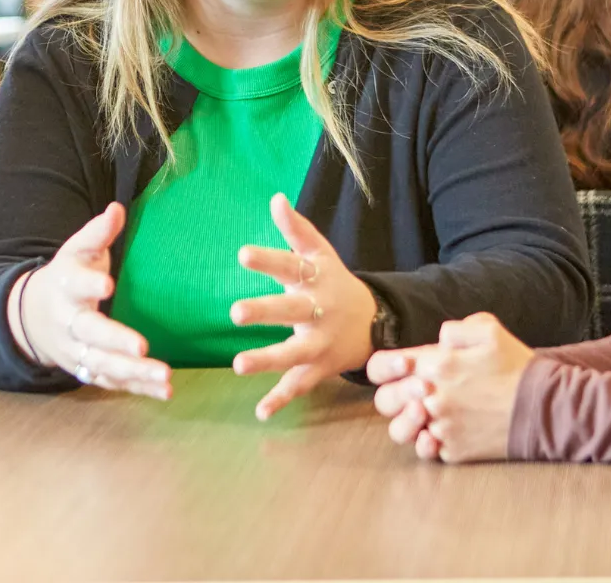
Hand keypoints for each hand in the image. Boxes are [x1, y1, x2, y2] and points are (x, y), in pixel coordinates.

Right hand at [8, 202, 172, 399]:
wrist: (32, 318)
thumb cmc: (67, 278)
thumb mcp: (76, 252)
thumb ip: (97, 234)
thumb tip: (117, 209)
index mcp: (65, 287)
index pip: (75, 284)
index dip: (90, 284)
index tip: (108, 284)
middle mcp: (69, 323)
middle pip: (89, 334)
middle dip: (114, 341)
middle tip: (141, 347)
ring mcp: (77, 351)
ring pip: (102, 365)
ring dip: (133, 372)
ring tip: (164, 375)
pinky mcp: (89, 370)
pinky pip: (113, 382)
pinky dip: (138, 388)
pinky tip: (165, 391)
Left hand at [231, 193, 377, 420]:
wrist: (376, 324)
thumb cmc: (336, 284)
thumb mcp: (322, 255)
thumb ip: (297, 230)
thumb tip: (274, 198)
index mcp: (316, 281)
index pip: (291, 267)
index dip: (268, 260)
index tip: (242, 255)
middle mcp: (318, 312)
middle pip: (291, 311)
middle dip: (264, 311)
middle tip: (235, 312)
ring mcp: (319, 343)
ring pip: (293, 353)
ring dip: (267, 360)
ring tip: (237, 365)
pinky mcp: (318, 368)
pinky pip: (299, 385)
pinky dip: (281, 399)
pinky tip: (261, 411)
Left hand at [367, 312, 533, 463]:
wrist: (545, 408)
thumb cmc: (517, 367)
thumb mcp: (489, 330)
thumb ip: (455, 329)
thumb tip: (438, 340)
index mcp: (435, 364)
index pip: (382, 367)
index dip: (388, 367)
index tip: (404, 367)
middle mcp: (431, 398)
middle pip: (386, 401)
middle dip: (397, 395)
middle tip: (420, 392)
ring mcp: (441, 428)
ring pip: (403, 431)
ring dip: (410, 423)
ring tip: (429, 414)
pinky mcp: (454, 451)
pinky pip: (429, 450)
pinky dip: (434, 443)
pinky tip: (448, 432)